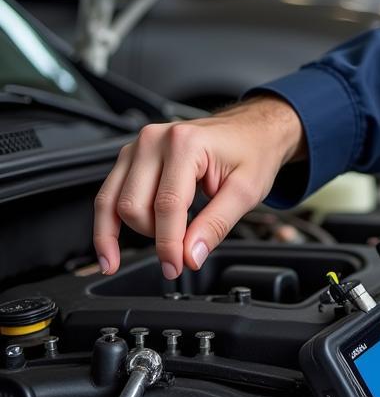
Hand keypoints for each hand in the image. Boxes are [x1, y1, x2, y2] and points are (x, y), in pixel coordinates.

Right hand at [93, 95, 305, 278]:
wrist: (253, 129)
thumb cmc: (252, 152)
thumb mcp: (246, 190)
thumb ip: (216, 224)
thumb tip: (190, 255)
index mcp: (185, 143)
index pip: (167, 205)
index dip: (169, 244)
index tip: (176, 267)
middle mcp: (155, 140)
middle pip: (133, 206)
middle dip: (154, 236)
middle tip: (181, 252)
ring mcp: (139, 146)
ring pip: (113, 202)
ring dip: (132, 231)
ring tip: (159, 246)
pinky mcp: (132, 156)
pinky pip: (109, 194)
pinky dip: (109, 223)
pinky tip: (110, 250)